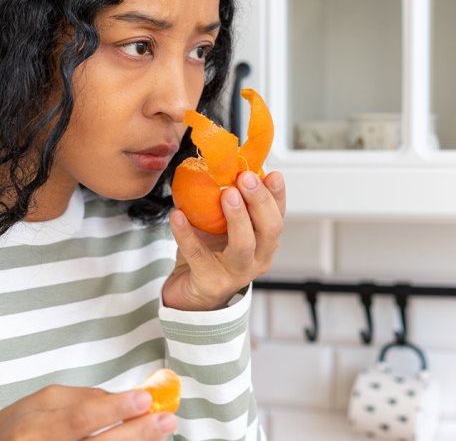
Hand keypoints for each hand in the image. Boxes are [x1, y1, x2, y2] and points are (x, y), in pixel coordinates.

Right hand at [0, 385, 177, 440]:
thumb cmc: (26, 423)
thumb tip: (124, 399)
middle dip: (135, 433)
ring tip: (160, 432)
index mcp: (33, 429)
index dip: (114, 409)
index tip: (145, 398)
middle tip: (165, 419)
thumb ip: (85, 398)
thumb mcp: (47, 401)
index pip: (79, 419)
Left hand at [163, 170, 285, 310]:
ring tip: (226, 193)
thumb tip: (218, 163)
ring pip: (244, 246)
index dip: (277, 195)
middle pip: (269, 230)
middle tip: (246, 177)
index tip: (273, 174)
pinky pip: (198, 255)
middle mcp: (257, 259)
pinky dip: (186, 233)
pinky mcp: (210, 282)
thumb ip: (226, 200)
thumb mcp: (221, 225)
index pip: (278, 216)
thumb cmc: (209, 254)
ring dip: (237, 217)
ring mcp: (235, 273)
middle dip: (259, 201)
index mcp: (264, 242)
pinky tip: (177, 215)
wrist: (189, 293)